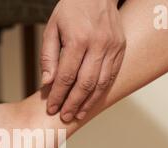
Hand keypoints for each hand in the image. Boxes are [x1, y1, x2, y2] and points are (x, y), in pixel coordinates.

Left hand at [41, 0, 125, 121]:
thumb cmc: (71, 9)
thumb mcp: (52, 28)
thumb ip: (48, 56)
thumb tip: (47, 82)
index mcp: (78, 39)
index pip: (66, 76)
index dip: (58, 95)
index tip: (51, 107)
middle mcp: (98, 44)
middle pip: (85, 84)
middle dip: (73, 103)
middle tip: (64, 116)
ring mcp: (112, 47)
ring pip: (100, 83)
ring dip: (88, 102)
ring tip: (77, 114)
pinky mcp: (120, 48)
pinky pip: (111, 75)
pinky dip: (101, 91)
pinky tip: (91, 101)